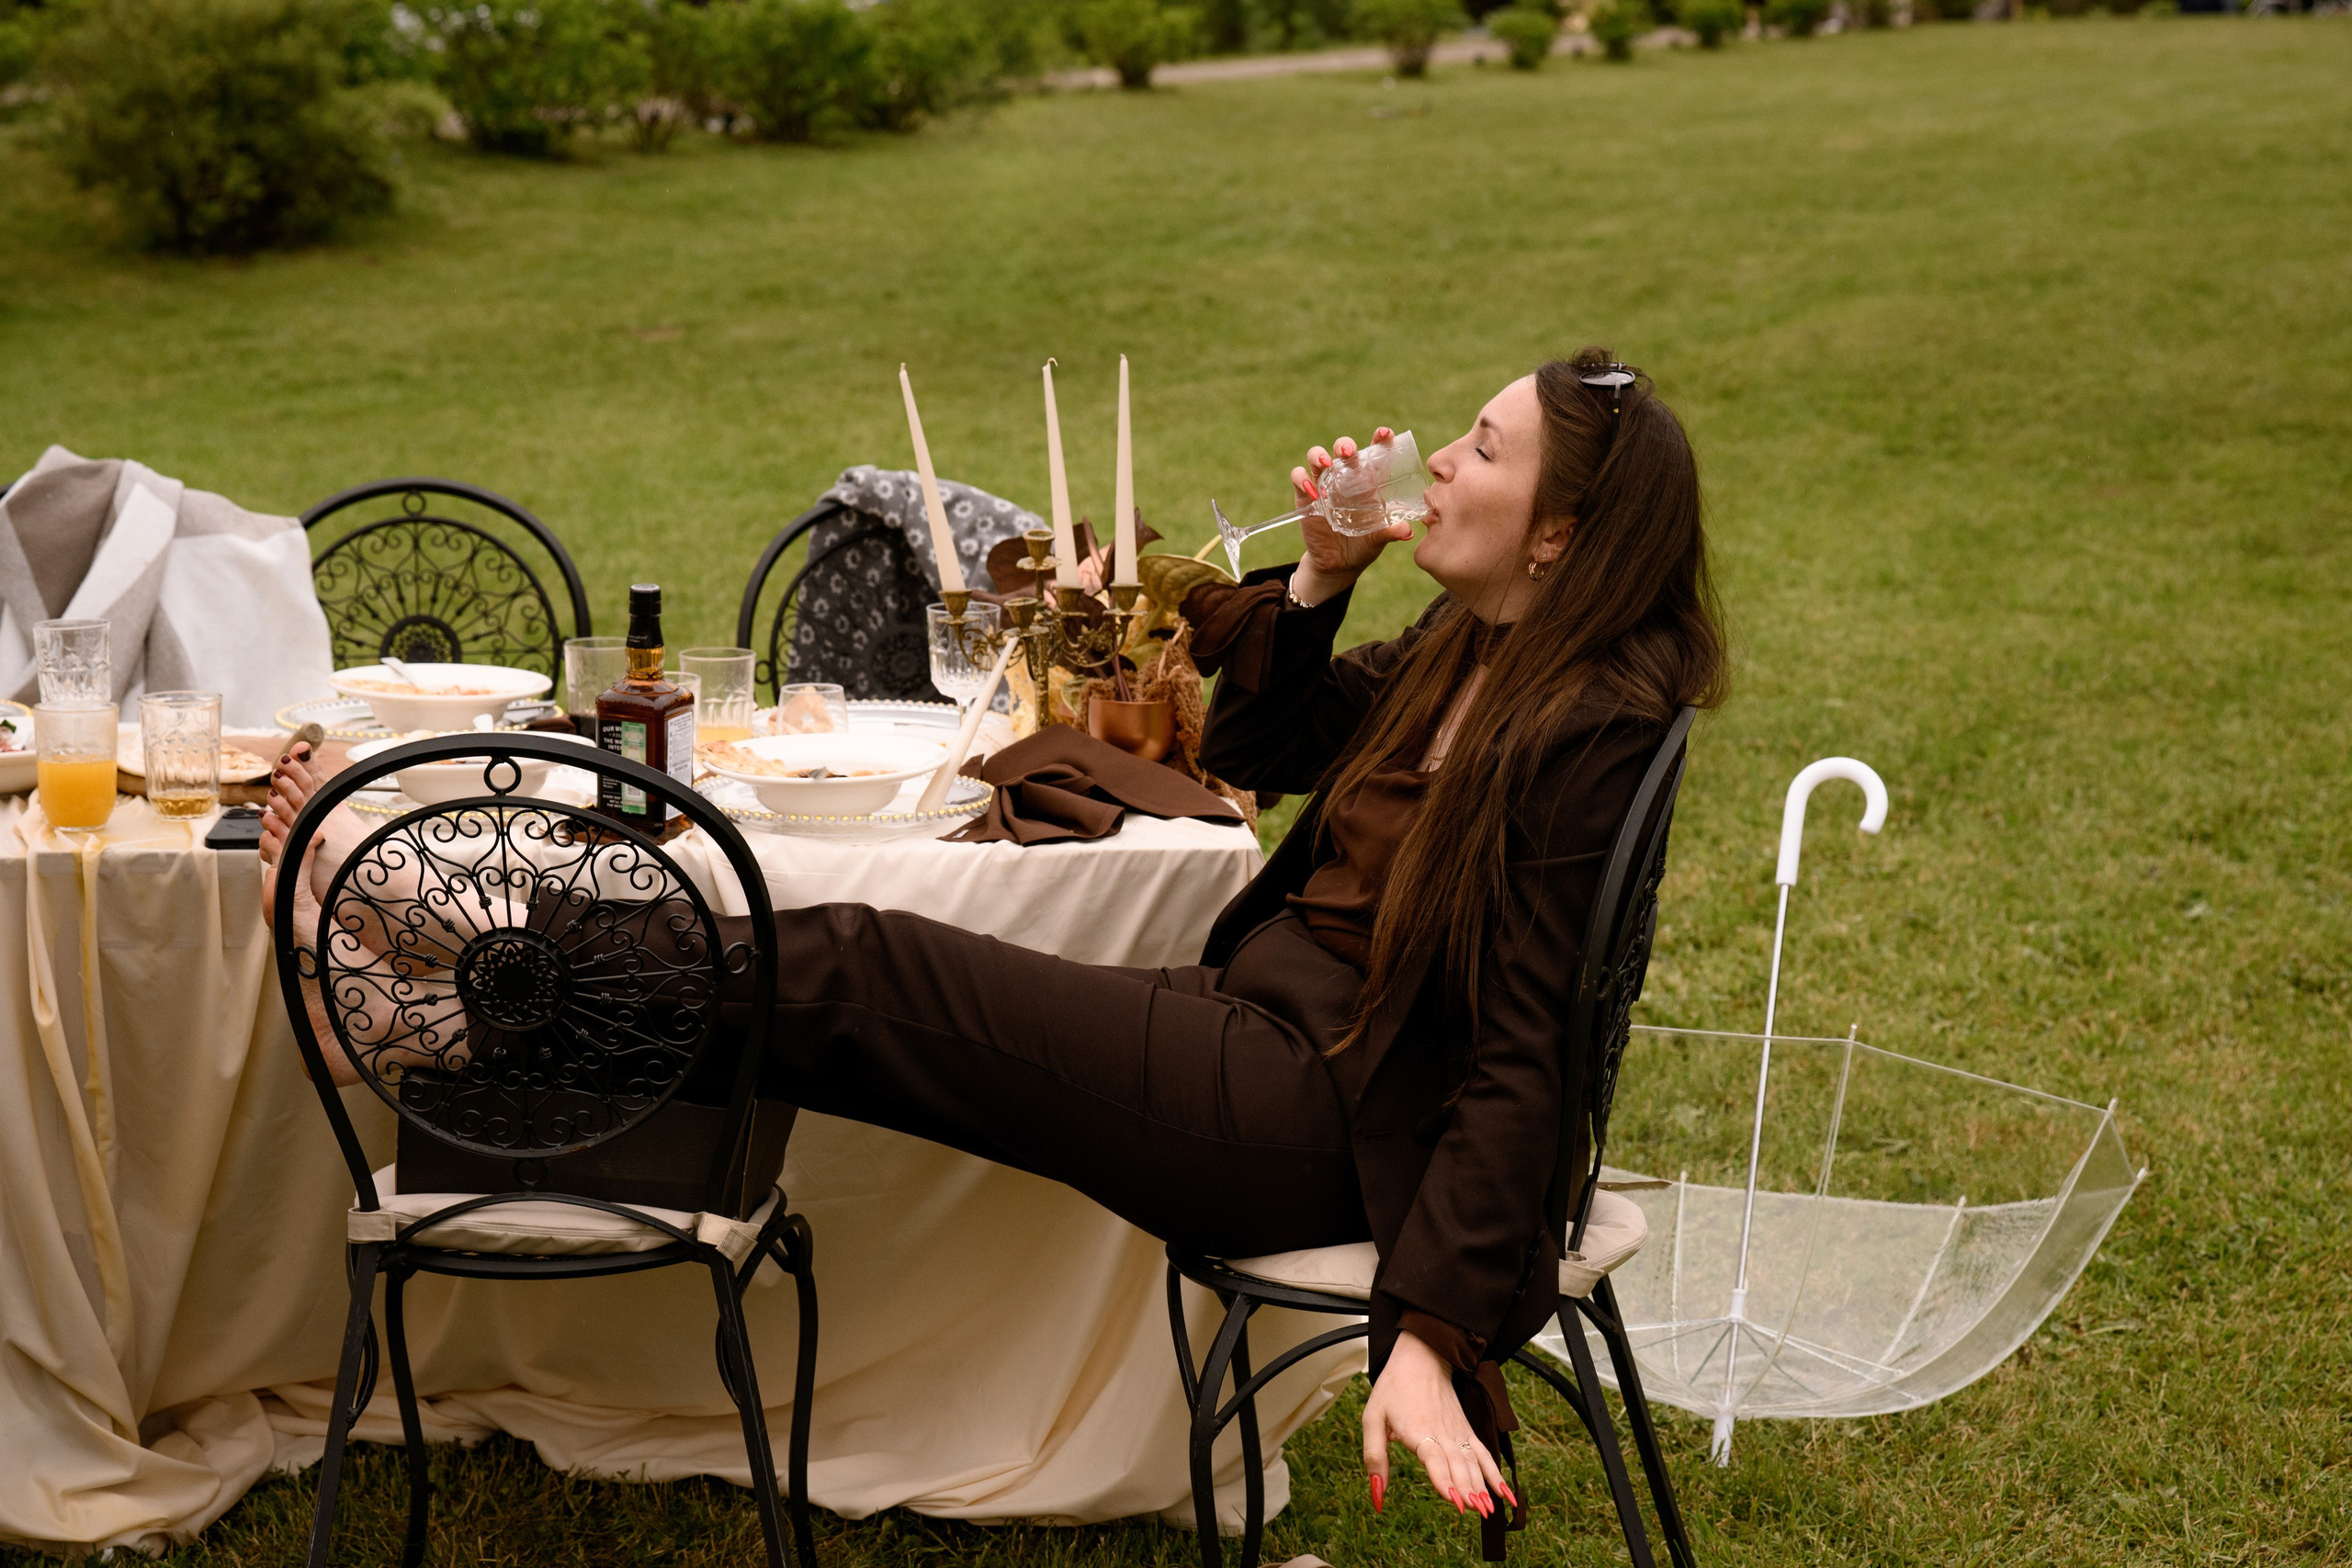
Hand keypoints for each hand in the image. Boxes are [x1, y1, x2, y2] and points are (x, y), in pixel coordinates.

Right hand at [1289, 427, 1413, 604]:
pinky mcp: (1305, 496)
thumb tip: (1408, 531)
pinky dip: (1302, 479)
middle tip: (1349, 453)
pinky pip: (1298, 477)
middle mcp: (1345, 477)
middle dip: (1345, 445)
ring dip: (1320, 455)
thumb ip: (1391, 532)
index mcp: (1368, 481)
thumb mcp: (1378, 539)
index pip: (1374, 452)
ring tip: (1326, 464)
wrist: (1339, 564)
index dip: (1379, 439)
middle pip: (1343, 448)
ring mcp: (1323, 484)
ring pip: (1317, 456)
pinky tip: (1312, 491)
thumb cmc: (1364, 545)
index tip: (1384, 434)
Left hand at [1360, 1329, 1511, 1518]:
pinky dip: (1495, 1474)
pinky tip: (1505, 1494)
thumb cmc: (1393, 1389)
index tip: (1455, 1501)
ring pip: (1473, 1462)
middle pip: (1458, 1465)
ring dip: (1482, 1486)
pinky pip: (1484, 1454)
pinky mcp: (1466, 1431)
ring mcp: (1458, 1432)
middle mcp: (1442, 1433)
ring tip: (1490, 1510)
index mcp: (1418, 1430)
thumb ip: (1374, 1457)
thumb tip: (1376, 1495)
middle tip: (1478, 1512)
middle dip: (1468, 1491)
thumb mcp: (1372, 1419)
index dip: (1444, 1480)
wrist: (1422, 1357)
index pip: (1434, 1458)